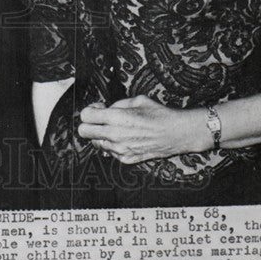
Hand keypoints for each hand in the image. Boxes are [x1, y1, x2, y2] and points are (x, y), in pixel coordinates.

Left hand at [77, 95, 206, 163]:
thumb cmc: (158, 114)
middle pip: (84, 132)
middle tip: (100, 120)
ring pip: (96, 143)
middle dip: (89, 124)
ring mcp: (120, 149)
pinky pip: (110, 152)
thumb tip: (105, 109)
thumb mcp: (136, 100)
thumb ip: (117, 104)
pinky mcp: (126, 159)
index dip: (90, 110)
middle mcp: (114, 135)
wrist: (175, 134)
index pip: (85, 116)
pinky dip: (113, 145)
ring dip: (101, 135)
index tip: (98, 109)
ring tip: (116, 129)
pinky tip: (125, 138)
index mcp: (116, 117)